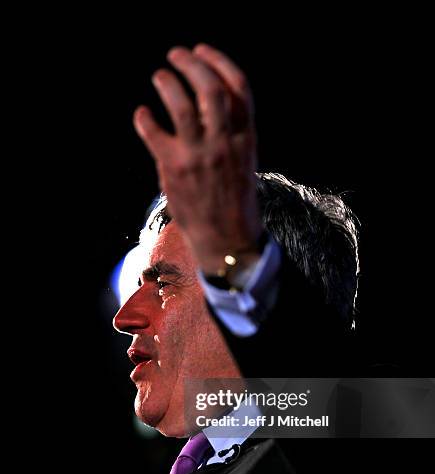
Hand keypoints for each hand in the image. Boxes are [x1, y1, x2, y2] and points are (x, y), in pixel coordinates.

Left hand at [133, 44, 262, 274]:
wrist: (227, 240)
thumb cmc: (234, 200)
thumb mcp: (245, 161)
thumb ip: (231, 131)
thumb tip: (206, 100)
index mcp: (247, 138)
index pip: (238, 87)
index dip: (219, 61)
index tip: (202, 50)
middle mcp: (225, 142)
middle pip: (209, 88)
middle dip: (191, 63)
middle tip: (176, 55)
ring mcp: (199, 155)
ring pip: (182, 103)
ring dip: (167, 82)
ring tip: (160, 76)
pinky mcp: (174, 169)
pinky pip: (154, 132)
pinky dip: (144, 118)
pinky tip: (142, 115)